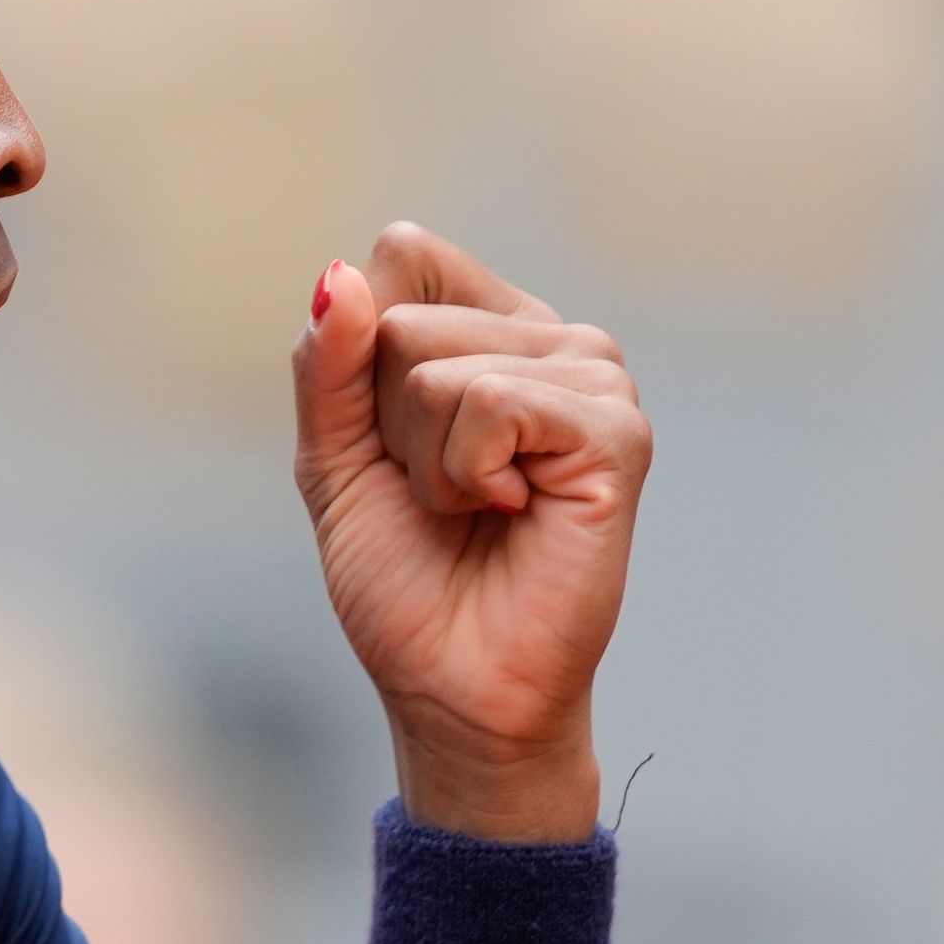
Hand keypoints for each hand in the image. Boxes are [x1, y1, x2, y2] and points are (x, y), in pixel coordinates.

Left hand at [291, 224, 649, 842]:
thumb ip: (327, 365)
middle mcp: (554, 340)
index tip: (393, 444)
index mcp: (494, 331)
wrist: (451, 687)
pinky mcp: (615, 430)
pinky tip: (513, 513)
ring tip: (479, 509)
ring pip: (433, 364)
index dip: (361, 357)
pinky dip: (467, 473)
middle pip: (402, 315)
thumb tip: (339, 276)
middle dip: (387, 423)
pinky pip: (489, 402)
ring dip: (426, 459)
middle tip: (441, 494)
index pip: (403, 256)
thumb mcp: (334, 459)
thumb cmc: (406, 581)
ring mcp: (595, 378)